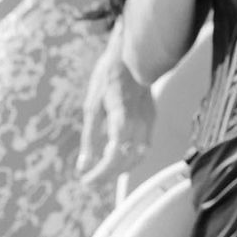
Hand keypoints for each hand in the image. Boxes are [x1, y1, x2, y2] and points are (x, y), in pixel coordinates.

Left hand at [77, 26, 155, 183]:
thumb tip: (83, 166)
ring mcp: (149, 122)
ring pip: (138, 157)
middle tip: (90, 181)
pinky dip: (130, 158)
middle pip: (126, 161)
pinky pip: (144, 147)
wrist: (134, 56)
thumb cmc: (108, 78)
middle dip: (107, 175)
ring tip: (102, 172)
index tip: (86, 181)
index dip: (101, 173)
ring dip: (120, 169)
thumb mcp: (92, 107)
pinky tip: (117, 158)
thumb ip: (90, 139)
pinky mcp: (152, 119)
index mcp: (122, 119)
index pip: (114, 156)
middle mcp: (139, 123)